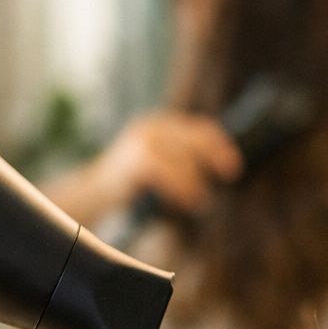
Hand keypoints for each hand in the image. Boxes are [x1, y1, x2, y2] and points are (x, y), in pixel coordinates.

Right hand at [51, 111, 242, 221]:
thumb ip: (181, 159)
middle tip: (228, 177)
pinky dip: (183, 190)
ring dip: (197, 183)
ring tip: (199, 201)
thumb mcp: (158, 163)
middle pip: (197, 140)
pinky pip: (172, 174)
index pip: (200, 128)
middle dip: (216, 158)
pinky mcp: (139, 160)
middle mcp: (152, 127)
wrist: (93, 193)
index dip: (221, 144)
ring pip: (186, 160)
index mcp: (159, 125)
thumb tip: (217, 166)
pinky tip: (187, 203)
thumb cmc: (130, 184)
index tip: (234, 166)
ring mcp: (143, 141)